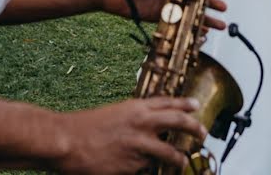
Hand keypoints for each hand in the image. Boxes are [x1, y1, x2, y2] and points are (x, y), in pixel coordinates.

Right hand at [55, 97, 206, 173]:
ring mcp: (140, 145)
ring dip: (179, 159)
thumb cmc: (84, 127)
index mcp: (136, 107)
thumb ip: (135, 118)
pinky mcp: (134, 165)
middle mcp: (143, 123)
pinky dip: (147, 169)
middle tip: (203, 134)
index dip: (185, 103)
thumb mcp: (114, 114)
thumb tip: (151, 125)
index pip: (168, 102)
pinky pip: (147, 168)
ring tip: (182, 162)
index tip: (196, 106)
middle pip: (179, 122)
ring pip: (170, 153)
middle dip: (195, 128)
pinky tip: (140, 169)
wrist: (67, 141)